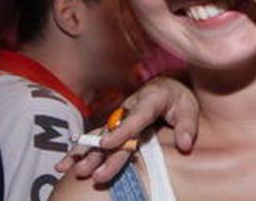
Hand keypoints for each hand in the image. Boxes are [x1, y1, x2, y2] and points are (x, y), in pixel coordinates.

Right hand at [55, 77, 198, 182]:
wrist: (168, 86)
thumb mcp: (189, 108)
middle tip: (87, 170)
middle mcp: (130, 108)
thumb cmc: (179, 99)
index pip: (136, 118)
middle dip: (99, 152)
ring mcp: (120, 117)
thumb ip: (187, 127)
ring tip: (68, 168)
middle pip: (113, 132)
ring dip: (84, 152)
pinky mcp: (115, 125)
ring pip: (100, 135)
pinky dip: (81, 150)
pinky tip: (66, 164)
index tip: (107, 144)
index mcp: (150, 100)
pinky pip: (97, 138)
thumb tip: (185, 145)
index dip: (121, 132)